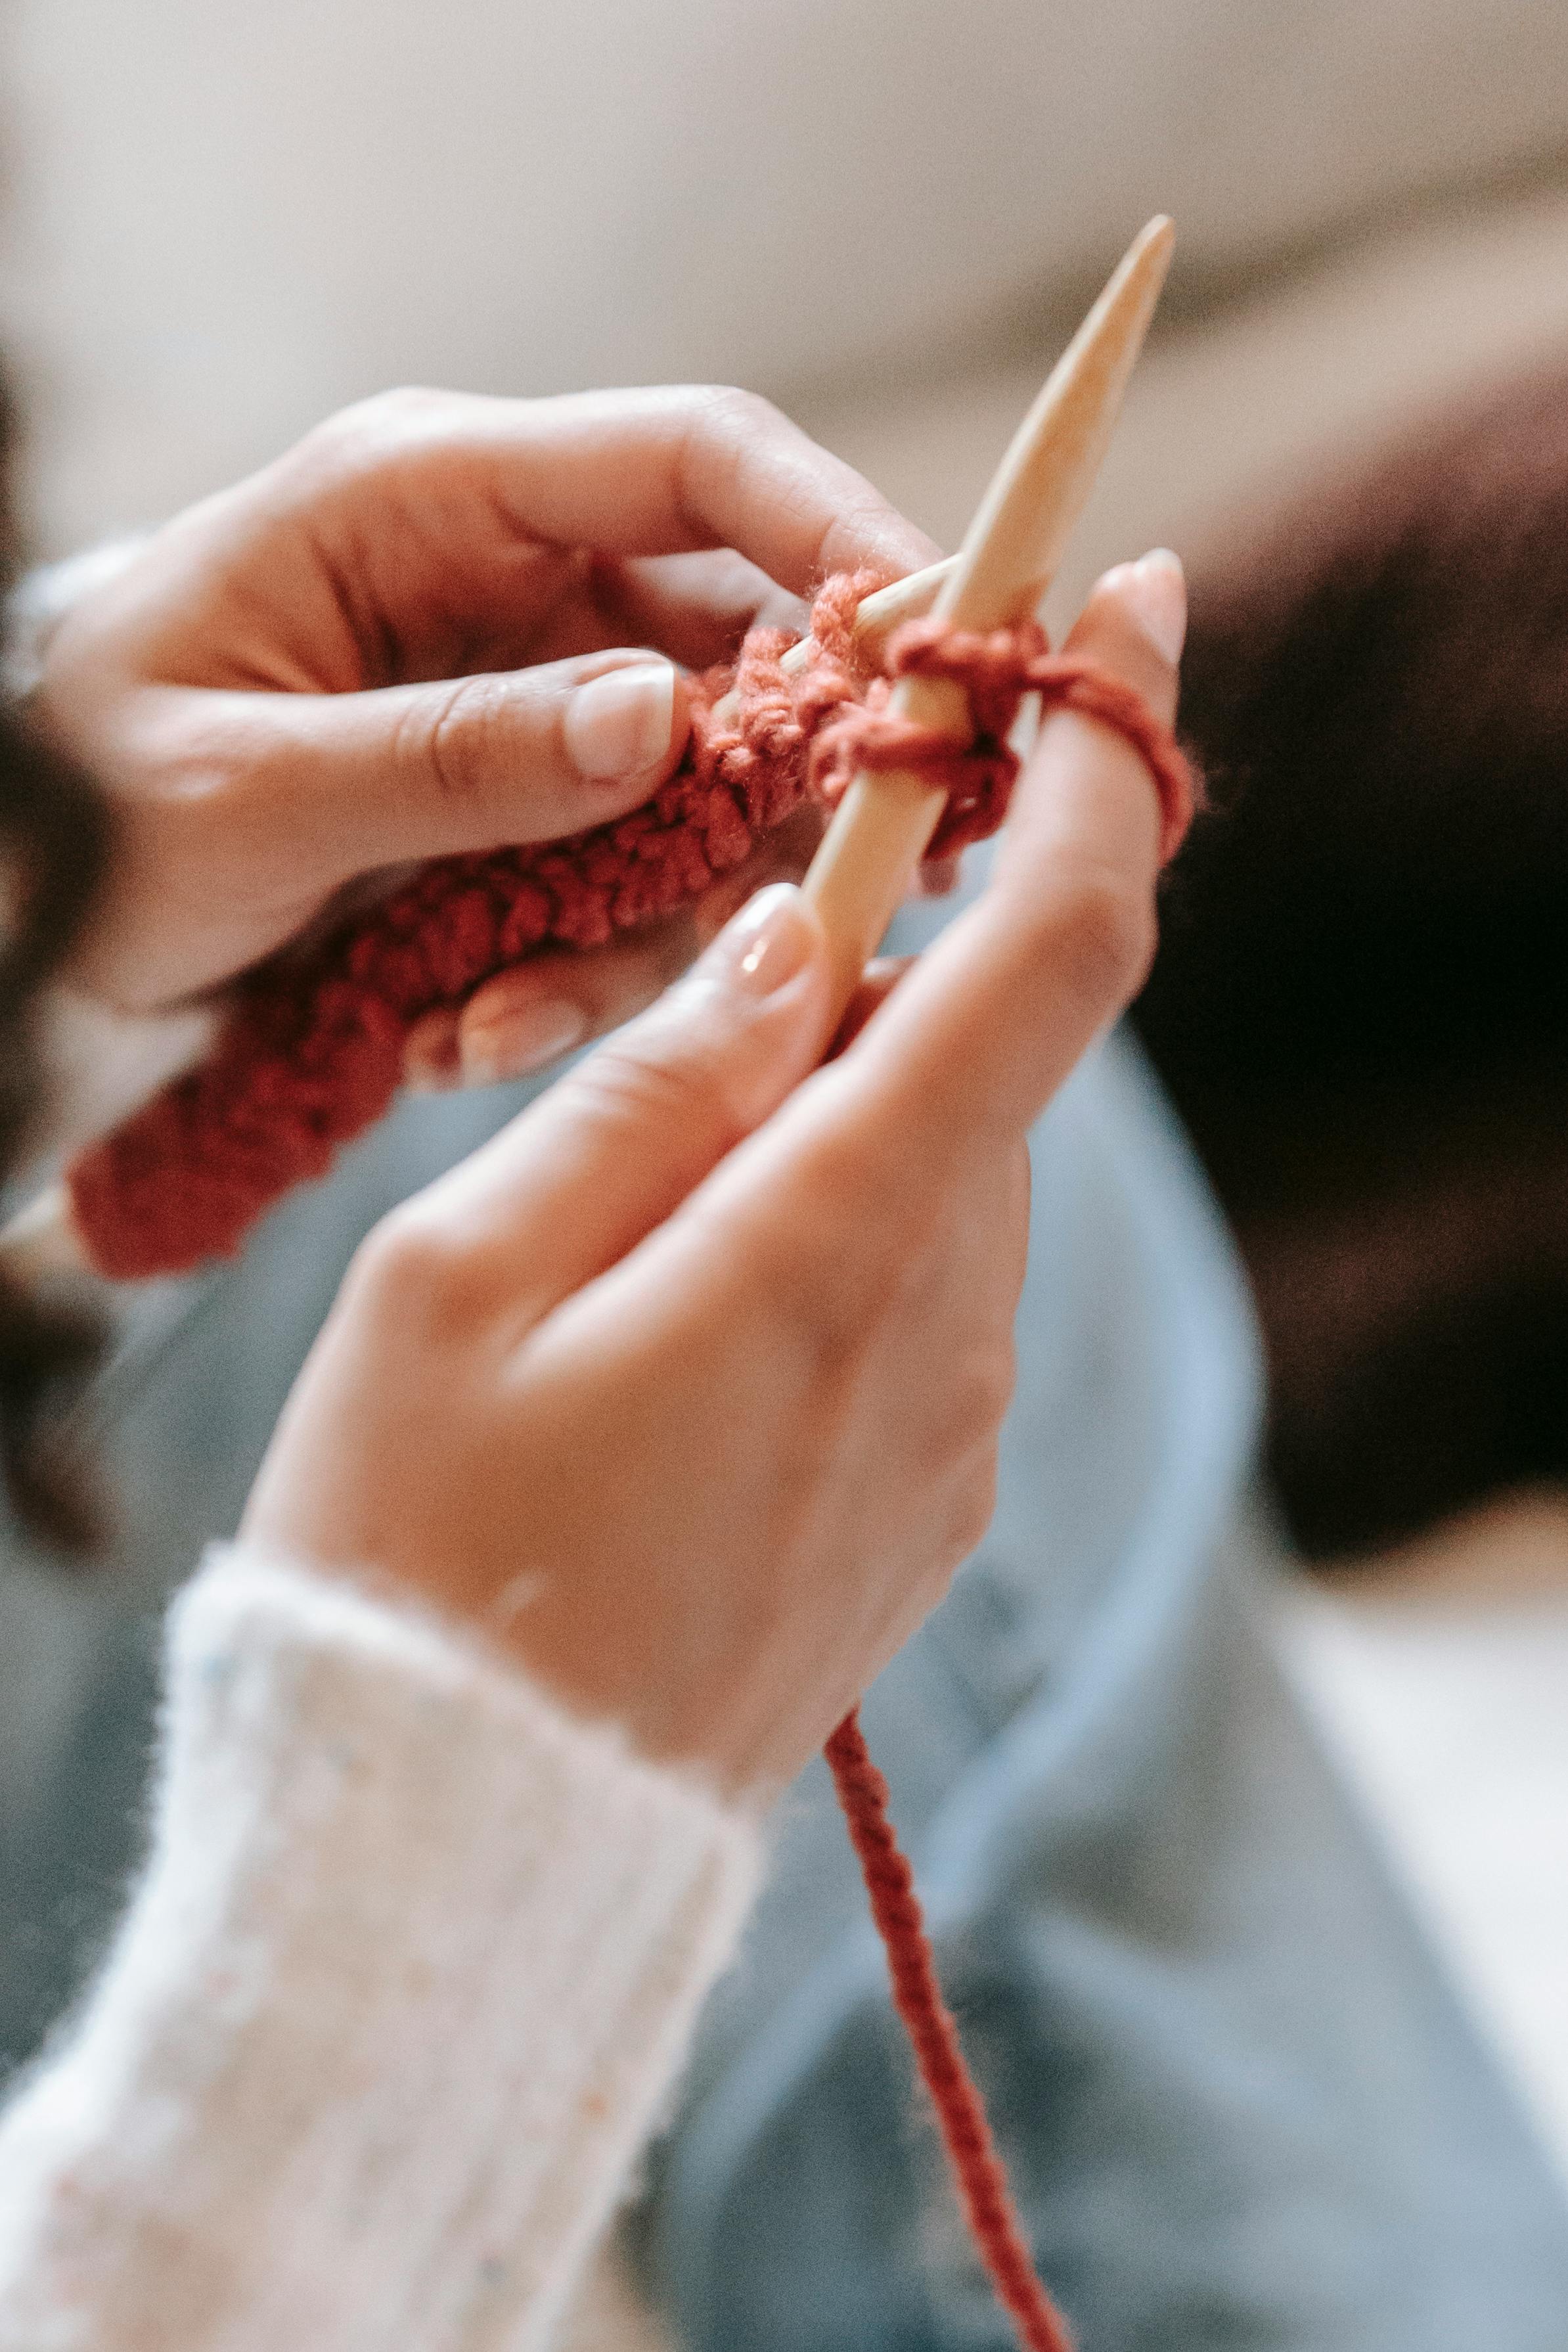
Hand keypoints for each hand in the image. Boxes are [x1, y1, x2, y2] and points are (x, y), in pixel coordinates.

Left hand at [32, 386, 939, 1064]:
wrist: (11, 889)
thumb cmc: (74, 796)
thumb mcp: (243, 786)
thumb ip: (454, 755)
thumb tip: (662, 723)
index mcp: (430, 500)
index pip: (697, 461)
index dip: (843, 538)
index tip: (937, 657)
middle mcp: (505, 589)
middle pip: (736, 650)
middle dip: (785, 789)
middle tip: (842, 902)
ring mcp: (520, 708)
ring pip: (689, 803)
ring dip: (636, 932)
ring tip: (491, 1020)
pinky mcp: (516, 818)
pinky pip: (612, 892)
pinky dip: (559, 980)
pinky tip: (450, 1035)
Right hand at [241, 553, 1184, 1794]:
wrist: (474, 1841)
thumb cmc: (416, 1547)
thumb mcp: (461, 1275)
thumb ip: (651, 1087)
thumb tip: (793, 945)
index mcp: (827, 1246)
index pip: (1046, 958)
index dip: (1103, 772)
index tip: (1130, 622)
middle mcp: (940, 1335)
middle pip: (977, 1062)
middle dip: (864, 988)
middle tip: (684, 1016)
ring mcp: (948, 1432)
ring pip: (940, 1179)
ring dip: (825, 1132)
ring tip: (627, 1235)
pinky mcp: (927, 1501)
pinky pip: (918, 1299)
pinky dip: (830, 1243)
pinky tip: (676, 1338)